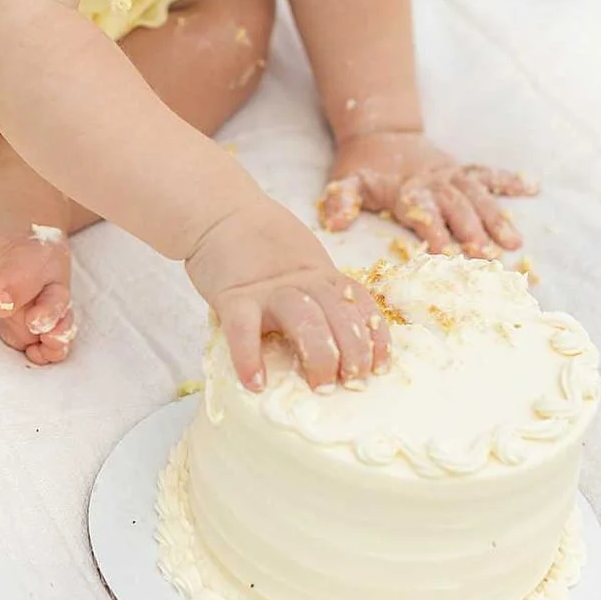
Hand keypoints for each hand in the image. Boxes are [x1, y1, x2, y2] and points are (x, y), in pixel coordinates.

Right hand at [185, 193, 391, 390]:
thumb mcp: (302, 265)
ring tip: (320, 385)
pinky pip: (243, 329)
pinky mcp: (233, 296)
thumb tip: (340, 341)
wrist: (220, 214)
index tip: (380, 366)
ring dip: (319, 354)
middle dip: (353, 351)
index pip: (360, 304)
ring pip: (304, 320)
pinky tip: (256, 383)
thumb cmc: (260, 248)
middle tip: (353, 382)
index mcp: (322, 276)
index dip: (375, 336)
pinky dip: (249, 358)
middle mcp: (302, 281)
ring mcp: (267, 290)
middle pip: (339, 314)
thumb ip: (318, 293)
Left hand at [318, 129, 535, 256]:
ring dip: (496, 218)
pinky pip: (489, 174)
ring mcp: (451, 175)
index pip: (422, 212)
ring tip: (514, 242)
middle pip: (456, 207)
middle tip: (487, 255)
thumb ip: (341, 201)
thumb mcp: (344, 183)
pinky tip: (534, 189)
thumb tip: (335, 223)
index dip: (433, 232)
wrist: (380, 135)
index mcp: (406, 190)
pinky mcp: (463, 170)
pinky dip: (510, 180)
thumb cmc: (363, 170)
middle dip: (472, 231)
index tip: (446, 254)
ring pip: (478, 195)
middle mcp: (434, 183)